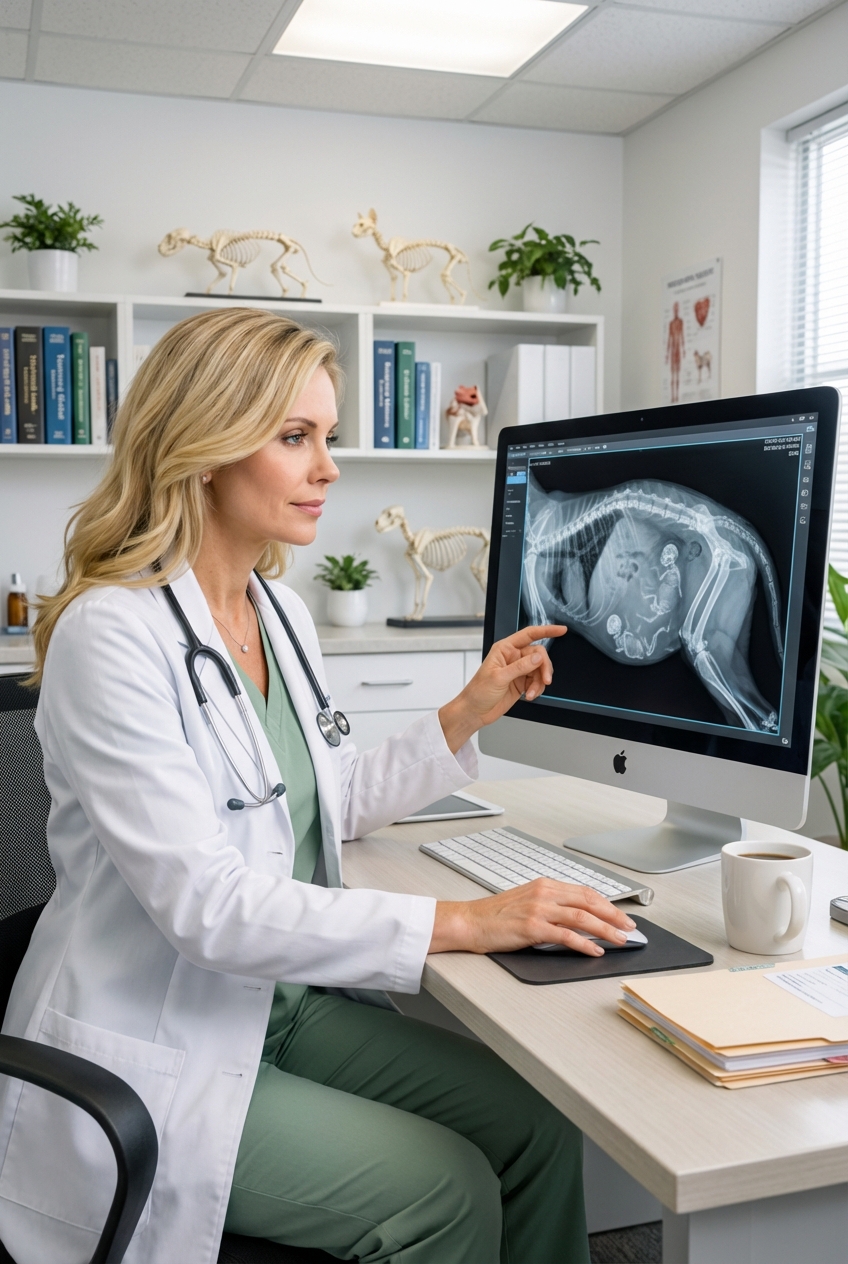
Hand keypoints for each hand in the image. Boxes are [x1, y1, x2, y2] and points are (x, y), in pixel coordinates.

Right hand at [430, 880, 636, 956]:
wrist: (470, 921)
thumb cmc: (495, 915)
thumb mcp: (526, 901)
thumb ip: (550, 905)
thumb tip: (577, 917)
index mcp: (544, 885)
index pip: (584, 892)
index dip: (607, 903)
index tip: (620, 914)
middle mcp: (544, 893)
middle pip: (588, 901)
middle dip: (613, 915)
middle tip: (629, 927)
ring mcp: (538, 909)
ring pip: (582, 917)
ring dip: (606, 929)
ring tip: (620, 939)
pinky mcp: (532, 928)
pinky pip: (566, 935)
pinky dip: (585, 943)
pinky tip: (595, 950)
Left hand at [438, 625, 565, 754]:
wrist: (474, 712)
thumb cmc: (478, 692)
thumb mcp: (499, 678)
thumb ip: (520, 667)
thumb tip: (538, 657)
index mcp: (505, 649)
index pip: (529, 635)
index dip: (546, 630)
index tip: (561, 630)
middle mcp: (513, 657)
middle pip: (538, 655)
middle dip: (544, 667)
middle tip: (545, 680)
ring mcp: (518, 670)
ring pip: (540, 670)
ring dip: (539, 682)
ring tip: (531, 693)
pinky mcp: (521, 683)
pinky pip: (537, 682)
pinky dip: (537, 689)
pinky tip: (529, 696)